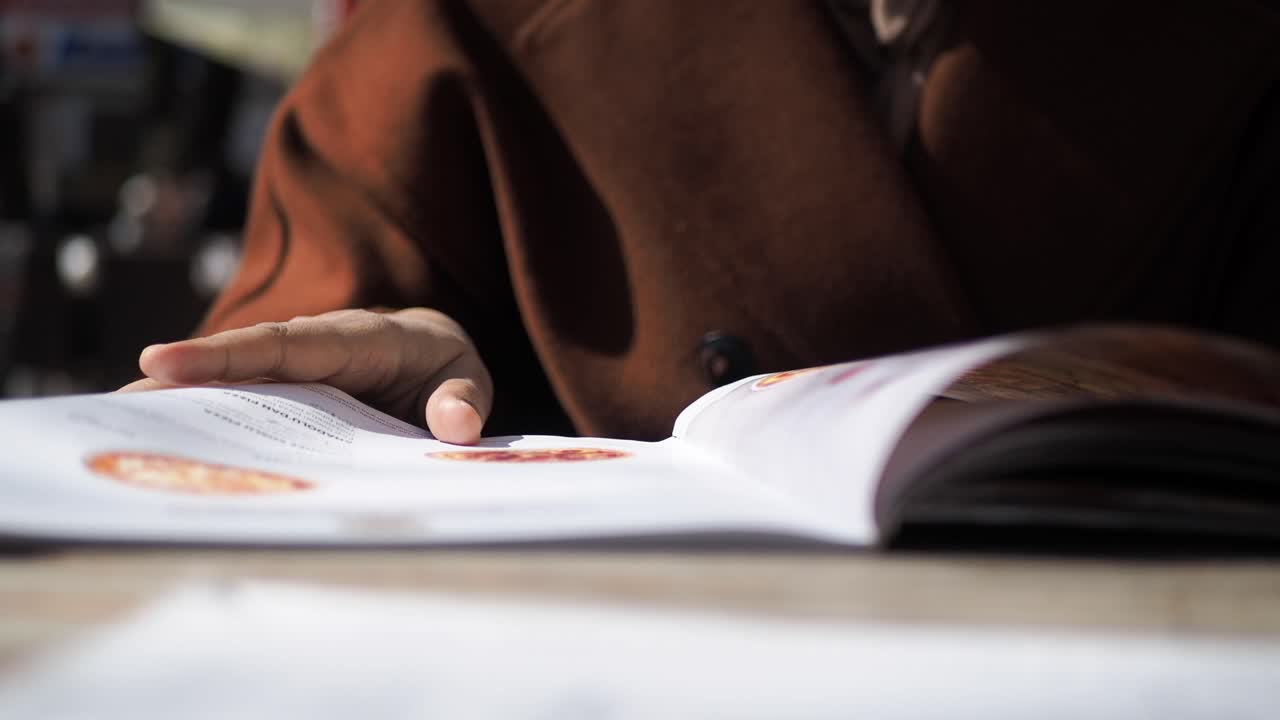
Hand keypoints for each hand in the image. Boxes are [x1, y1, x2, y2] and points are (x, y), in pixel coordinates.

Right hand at [119, 308, 492, 444]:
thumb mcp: (465, 378)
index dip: (228, 354)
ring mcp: (295, 372)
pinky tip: (162, 445)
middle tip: (120, 405)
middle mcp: (315, 347)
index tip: (164, 362)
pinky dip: (205, 419)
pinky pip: (243, 405)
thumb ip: (463, 399)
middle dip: (183, 379)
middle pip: (244, 362)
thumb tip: (458, 428)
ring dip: (181, 402)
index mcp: (359, 338)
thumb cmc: (445, 367)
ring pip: (234, 385)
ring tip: (119, 425)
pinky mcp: (285, 394)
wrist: (432, 354)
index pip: (287, 343)